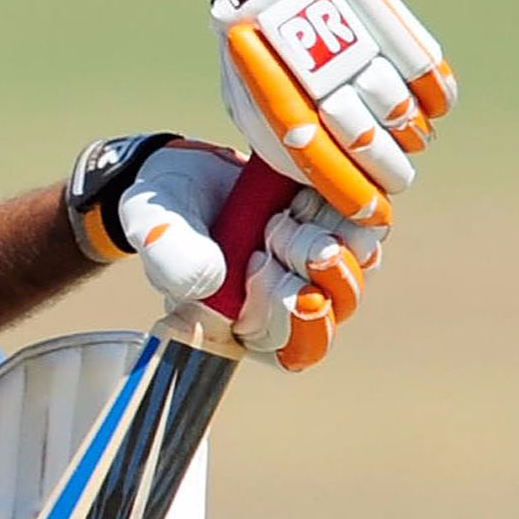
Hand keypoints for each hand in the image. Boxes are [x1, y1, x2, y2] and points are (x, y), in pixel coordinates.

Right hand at [68, 133, 382, 371]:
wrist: (186, 168)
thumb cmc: (164, 207)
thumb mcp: (151, 228)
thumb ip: (171, 257)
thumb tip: (214, 281)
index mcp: (244, 325)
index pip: (292, 350)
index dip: (290, 314)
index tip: (260, 265)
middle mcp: (288, 304)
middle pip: (335, 310)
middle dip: (318, 272)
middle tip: (279, 228)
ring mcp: (317, 268)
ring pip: (356, 269)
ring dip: (329, 234)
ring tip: (288, 207)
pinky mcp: (337, 228)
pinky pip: (367, 227)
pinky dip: (342, 207)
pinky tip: (303, 189)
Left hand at [209, 0, 455, 225]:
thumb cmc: (259, 46)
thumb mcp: (247, 94)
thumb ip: (279, 138)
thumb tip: (317, 185)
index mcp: (274, 95)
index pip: (320, 160)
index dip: (352, 193)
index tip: (376, 215)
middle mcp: (317, 72)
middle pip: (366, 141)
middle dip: (388, 172)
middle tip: (398, 182)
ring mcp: (357, 43)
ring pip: (399, 110)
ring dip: (411, 135)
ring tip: (410, 140)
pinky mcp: (388, 18)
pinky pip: (427, 72)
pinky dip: (437, 97)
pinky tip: (432, 107)